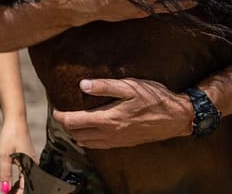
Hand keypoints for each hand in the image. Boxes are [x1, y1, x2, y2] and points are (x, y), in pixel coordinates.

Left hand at [0, 116, 36, 191]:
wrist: (16, 119)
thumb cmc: (11, 134)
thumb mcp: (4, 155)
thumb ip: (5, 173)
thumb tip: (4, 189)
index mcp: (29, 165)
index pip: (26, 186)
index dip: (18, 193)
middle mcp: (34, 164)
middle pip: (29, 183)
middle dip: (19, 191)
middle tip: (7, 193)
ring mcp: (32, 160)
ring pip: (28, 178)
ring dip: (19, 187)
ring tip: (8, 190)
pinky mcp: (29, 156)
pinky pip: (27, 172)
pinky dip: (20, 179)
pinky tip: (13, 182)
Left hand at [52, 78, 192, 148]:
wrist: (176, 117)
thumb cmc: (154, 98)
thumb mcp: (130, 86)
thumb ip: (105, 86)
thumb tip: (82, 84)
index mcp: (109, 119)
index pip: (75, 122)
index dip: (62, 117)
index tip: (56, 110)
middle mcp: (110, 134)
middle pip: (78, 134)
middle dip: (67, 126)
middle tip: (62, 114)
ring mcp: (117, 141)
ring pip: (88, 143)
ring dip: (77, 134)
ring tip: (73, 122)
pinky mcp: (124, 144)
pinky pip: (100, 146)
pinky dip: (89, 140)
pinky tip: (92, 131)